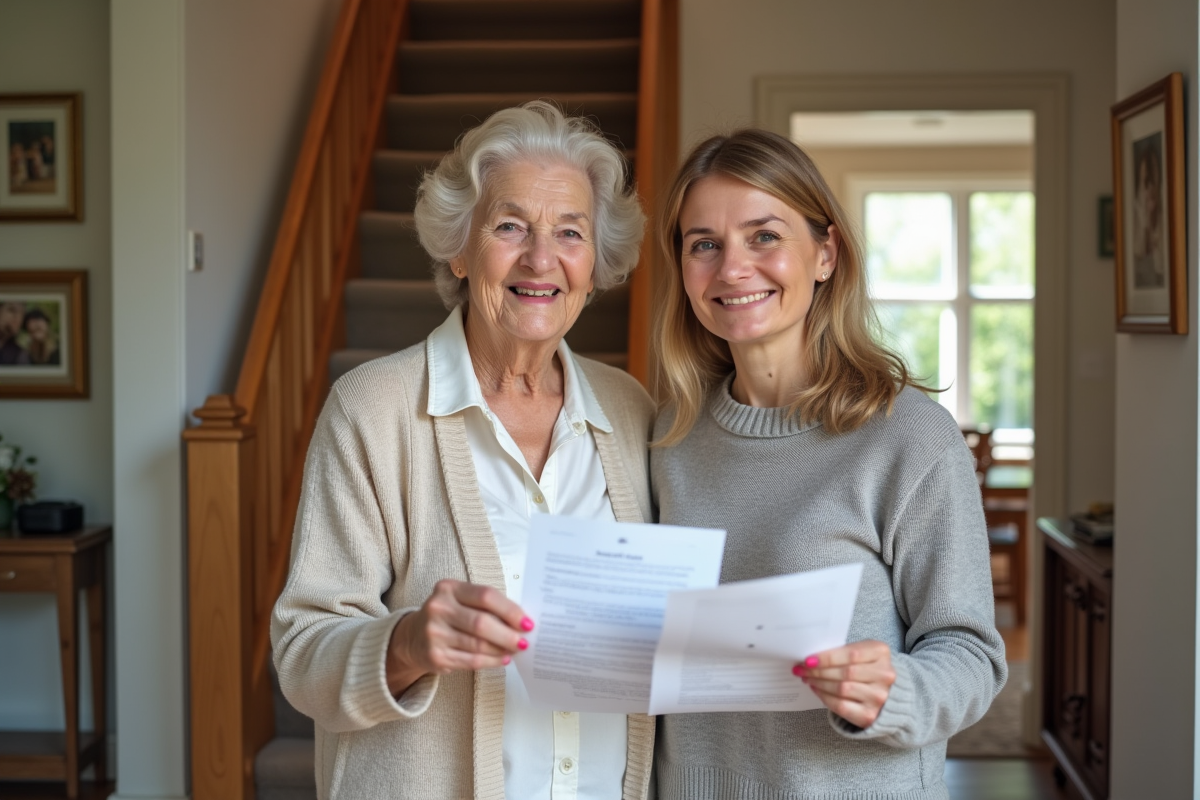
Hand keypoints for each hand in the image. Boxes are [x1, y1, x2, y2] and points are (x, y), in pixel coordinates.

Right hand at [386, 579, 532, 694]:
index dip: (510, 610)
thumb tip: (521, 621)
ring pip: (478, 645)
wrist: (412, 637)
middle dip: (508, 634)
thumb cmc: (448, 615)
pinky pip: (472, 661)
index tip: (527, 622)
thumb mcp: (460, 600)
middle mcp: (438, 608)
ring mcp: (434, 634)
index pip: (486, 596)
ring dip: (502, 649)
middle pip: (482, 623)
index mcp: (448, 588)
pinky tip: (502, 659)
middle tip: (524, 641)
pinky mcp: (435, 656)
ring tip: (515, 650)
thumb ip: (486, 605)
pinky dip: (492, 661)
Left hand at [793, 640, 895, 728]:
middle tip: (802, 669)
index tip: (808, 659)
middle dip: (818, 671)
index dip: (826, 658)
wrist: (889, 694)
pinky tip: (817, 690)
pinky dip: (825, 697)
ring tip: (807, 679)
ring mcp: (879, 697)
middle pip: (845, 673)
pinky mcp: (870, 715)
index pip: (851, 654)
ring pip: (841, 689)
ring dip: (819, 683)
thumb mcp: (863, 653)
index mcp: (881, 653)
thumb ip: (843, 652)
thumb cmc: (868, 668)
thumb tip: (812, 658)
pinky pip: (841, 706)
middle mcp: (884, 675)